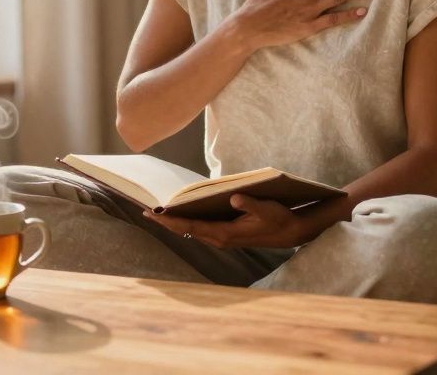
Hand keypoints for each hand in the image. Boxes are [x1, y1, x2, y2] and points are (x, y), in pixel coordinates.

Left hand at [143, 194, 321, 248]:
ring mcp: (222, 238)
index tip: (153, 214)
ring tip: (157, 213)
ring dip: (174, 223)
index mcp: (225, 233)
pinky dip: (186, 223)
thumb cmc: (279, 219)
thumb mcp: (268, 209)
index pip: (191, 227)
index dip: (171, 221)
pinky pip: (199, 229)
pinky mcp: (225, 235)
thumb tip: (235, 198)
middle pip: (186, 231)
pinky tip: (179, 215)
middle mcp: (220, 238)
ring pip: (191, 231)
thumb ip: (251, 204)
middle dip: (166, 222)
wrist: (291, 232)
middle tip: (145, 212)